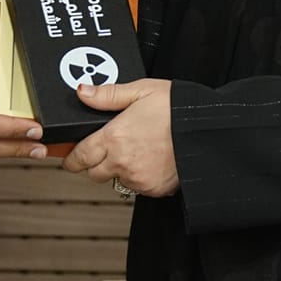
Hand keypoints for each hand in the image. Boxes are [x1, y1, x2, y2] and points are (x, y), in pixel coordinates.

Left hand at [62, 79, 177, 197]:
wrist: (207, 131)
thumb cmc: (178, 108)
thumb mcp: (141, 90)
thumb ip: (108, 95)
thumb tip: (82, 93)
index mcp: (114, 137)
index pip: (79, 157)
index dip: (73, 157)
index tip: (73, 154)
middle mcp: (123, 162)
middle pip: (93, 173)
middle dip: (96, 163)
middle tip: (110, 148)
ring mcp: (138, 178)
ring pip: (116, 181)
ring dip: (120, 170)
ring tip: (138, 150)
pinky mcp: (154, 189)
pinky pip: (138, 188)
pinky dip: (141, 177)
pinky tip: (152, 159)